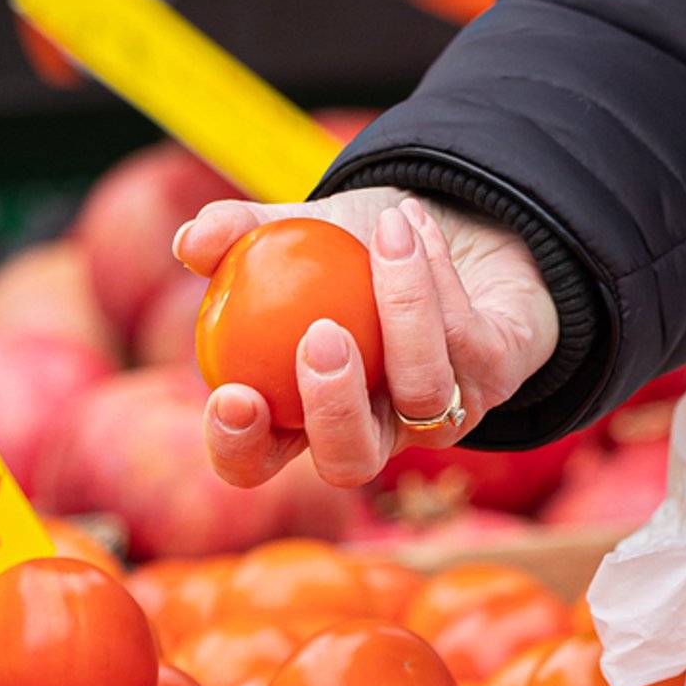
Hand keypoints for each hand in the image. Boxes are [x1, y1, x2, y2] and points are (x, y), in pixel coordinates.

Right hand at [174, 188, 558, 488]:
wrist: (461, 228)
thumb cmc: (359, 250)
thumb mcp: (296, 232)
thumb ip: (239, 234)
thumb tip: (189, 242)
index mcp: (304, 412)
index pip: (259, 461)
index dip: (240, 448)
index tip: (232, 395)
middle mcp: (374, 428)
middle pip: (349, 462)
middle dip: (333, 410)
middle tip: (321, 336)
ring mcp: (440, 414)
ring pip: (423, 395)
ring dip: (404, 308)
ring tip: (387, 231)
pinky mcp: (496, 380)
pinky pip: (465, 338)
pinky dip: (436, 273)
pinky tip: (414, 223)